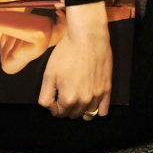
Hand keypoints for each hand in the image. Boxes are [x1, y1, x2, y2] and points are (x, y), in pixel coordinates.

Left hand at [38, 1, 111, 118]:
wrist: (88, 37)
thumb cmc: (67, 53)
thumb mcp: (48, 74)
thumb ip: (45, 96)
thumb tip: (50, 108)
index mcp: (68, 99)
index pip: (58, 113)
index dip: (54, 105)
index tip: (55, 94)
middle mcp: (84, 101)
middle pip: (72, 115)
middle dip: (66, 107)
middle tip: (65, 92)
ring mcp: (97, 96)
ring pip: (87, 115)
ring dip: (80, 110)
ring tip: (77, 97)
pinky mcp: (107, 89)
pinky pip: (103, 111)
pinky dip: (97, 110)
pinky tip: (91, 103)